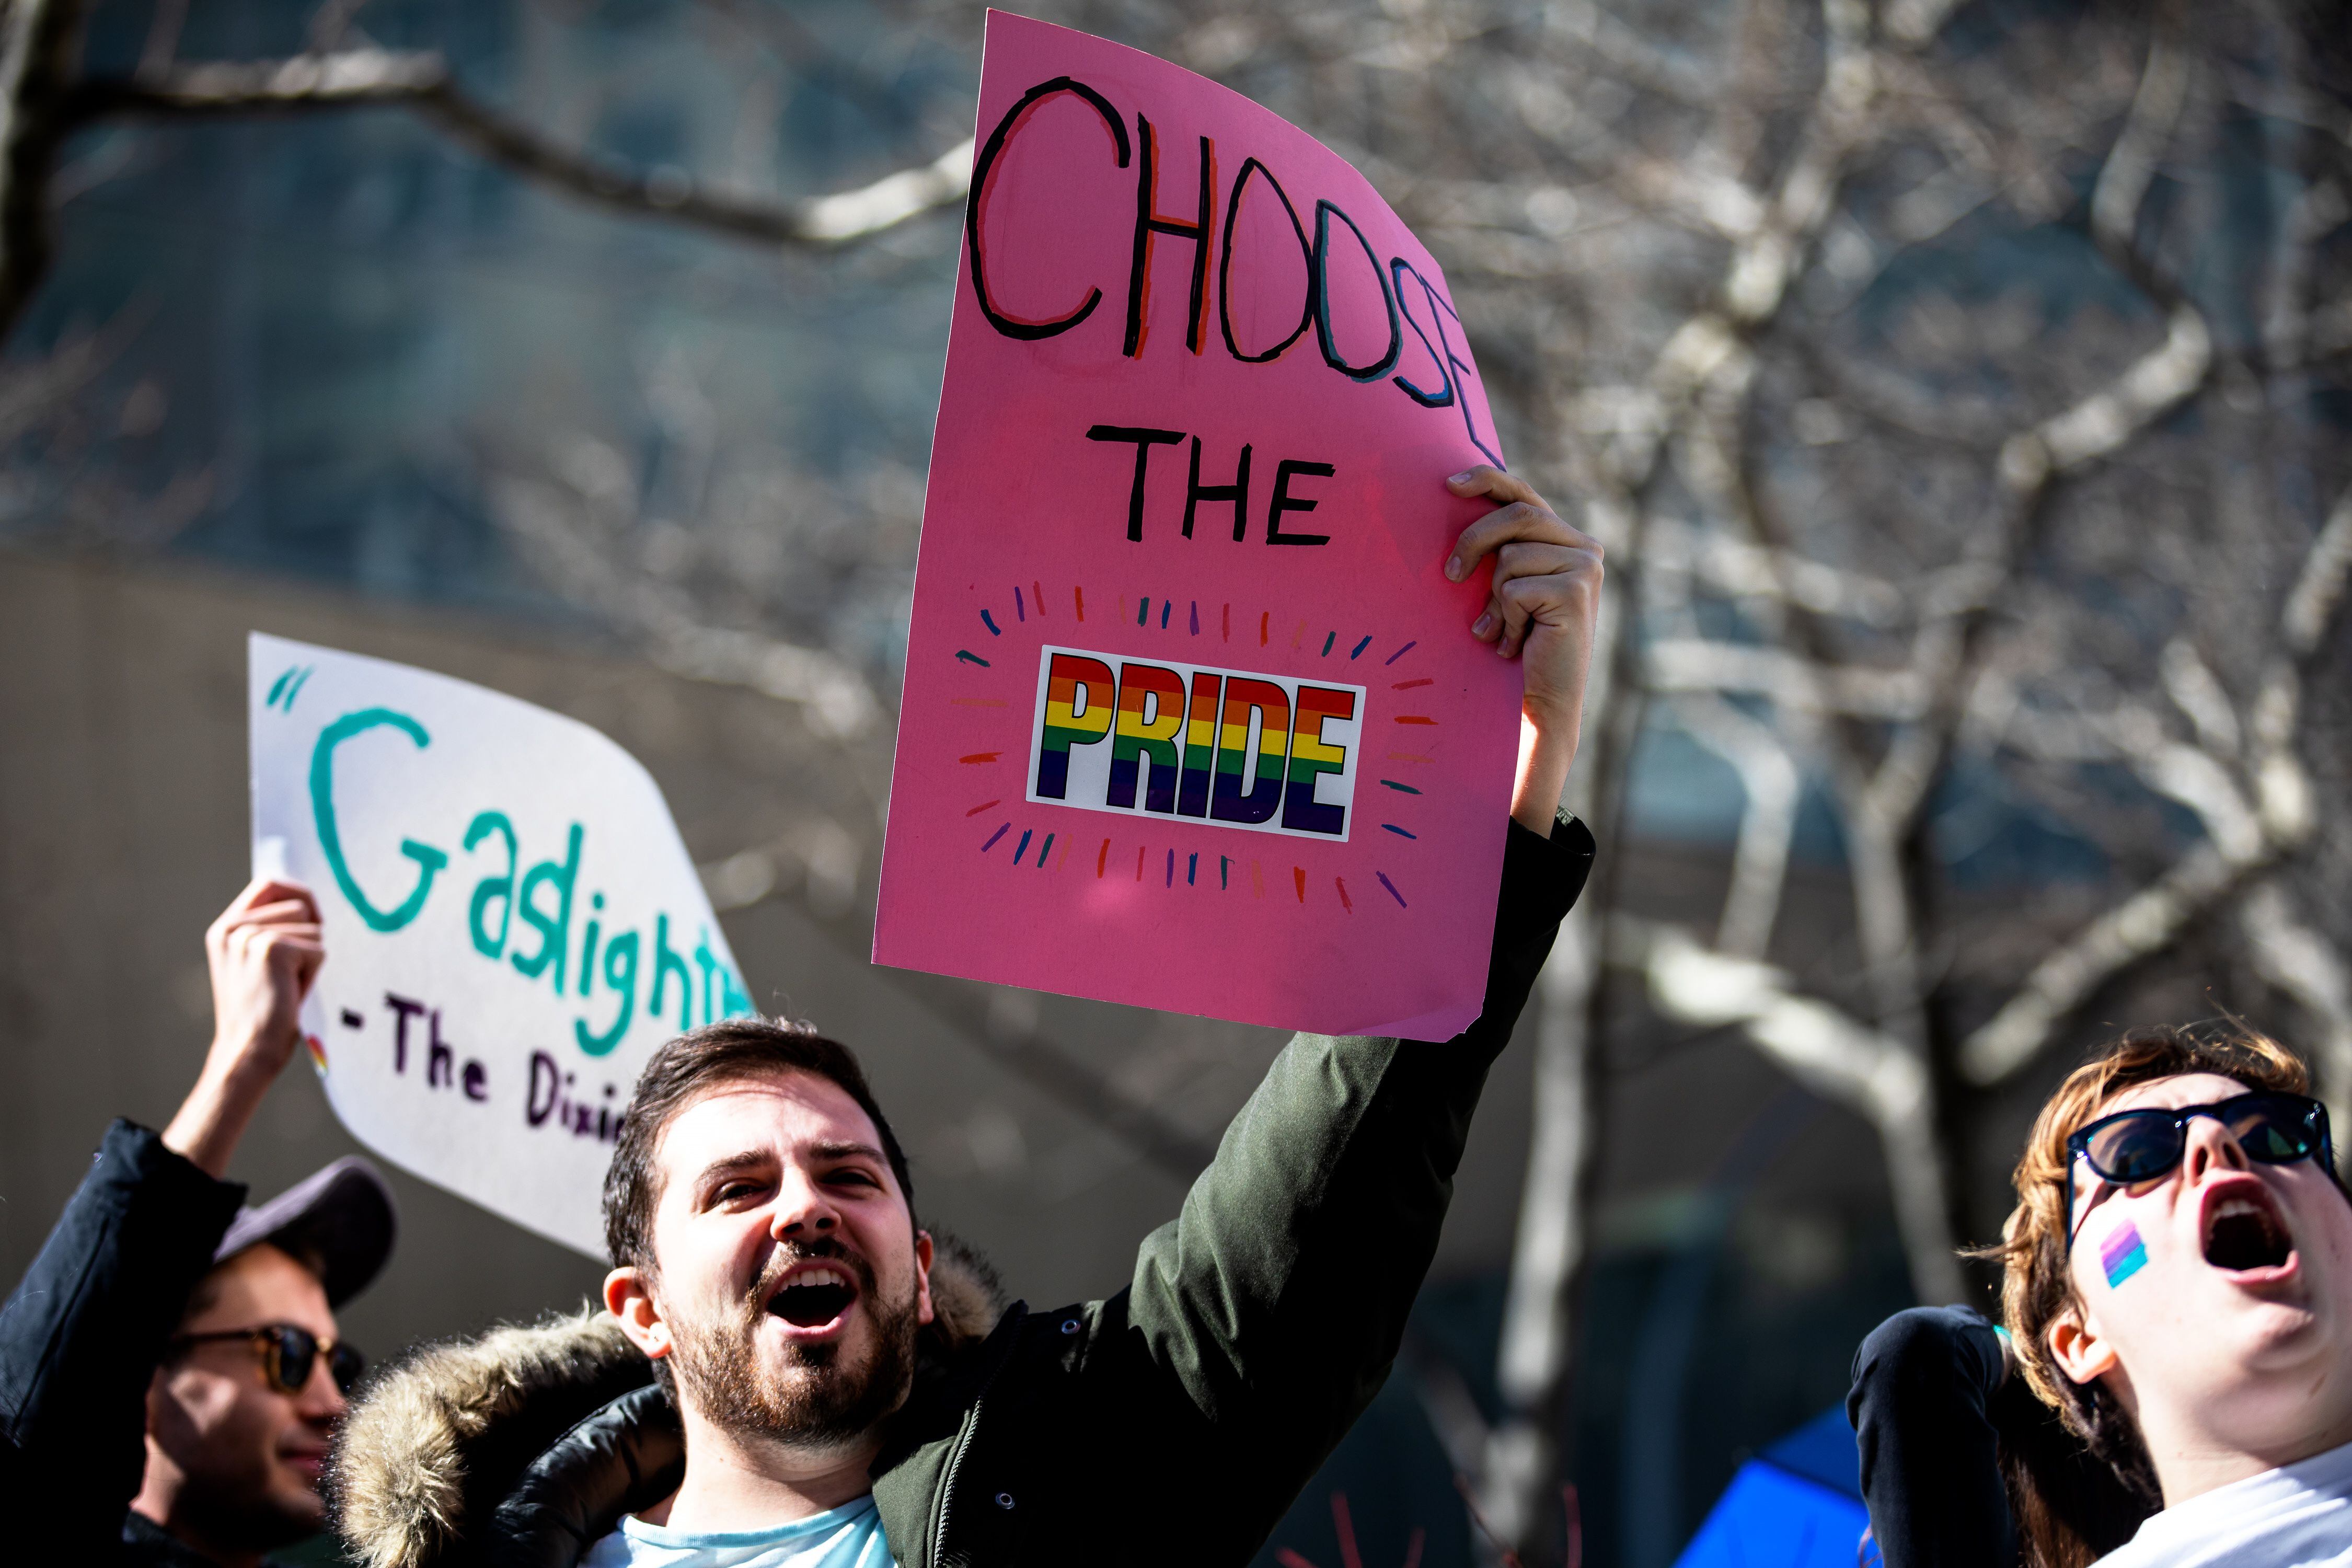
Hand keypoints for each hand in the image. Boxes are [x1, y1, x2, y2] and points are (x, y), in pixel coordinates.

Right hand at [164, 879, 324, 1176]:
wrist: (248, 1051)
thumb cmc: (263, 1012)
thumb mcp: (257, 962)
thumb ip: (271, 929)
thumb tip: (310, 901)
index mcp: (224, 927)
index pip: (269, 883)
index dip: (297, 893)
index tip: (314, 916)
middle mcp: (232, 927)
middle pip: (300, 904)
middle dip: (307, 938)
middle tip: (286, 976)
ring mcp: (250, 935)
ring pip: (314, 927)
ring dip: (310, 959)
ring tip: (286, 985)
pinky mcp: (273, 949)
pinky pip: (320, 949)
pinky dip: (314, 973)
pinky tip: (291, 992)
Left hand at [1442, 466, 1603, 830]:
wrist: (1541, 700)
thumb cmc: (1517, 646)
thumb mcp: (1505, 589)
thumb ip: (1499, 552)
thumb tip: (1456, 507)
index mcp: (1567, 541)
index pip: (1524, 495)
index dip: (1487, 480)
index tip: (1448, 484)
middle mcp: (1584, 548)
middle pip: (1515, 517)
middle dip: (1473, 541)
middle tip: (1450, 576)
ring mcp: (1585, 567)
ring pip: (1510, 556)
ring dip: (1494, 597)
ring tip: (1503, 629)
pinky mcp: (1576, 590)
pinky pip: (1515, 587)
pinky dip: (1506, 617)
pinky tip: (1516, 642)